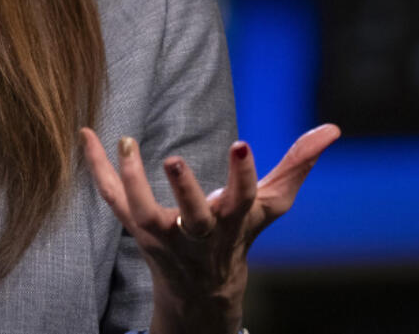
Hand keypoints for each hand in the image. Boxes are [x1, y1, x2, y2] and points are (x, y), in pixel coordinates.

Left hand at [80, 124, 340, 333]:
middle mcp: (197, 235)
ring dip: (132, 181)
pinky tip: (86, 134)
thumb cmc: (239, 234)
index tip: (241, 144)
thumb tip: (332, 128)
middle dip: (185, 192)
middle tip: (172, 158)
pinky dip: (97, 168)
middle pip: (191, 219)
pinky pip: (111, 199)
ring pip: (143, 213)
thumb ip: (297, 165)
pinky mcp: (136, 230)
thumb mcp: (270, 205)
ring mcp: (163, 236)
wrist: (201, 289)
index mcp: (233, 224)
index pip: (242, 201)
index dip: (242, 175)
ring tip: (125, 142)